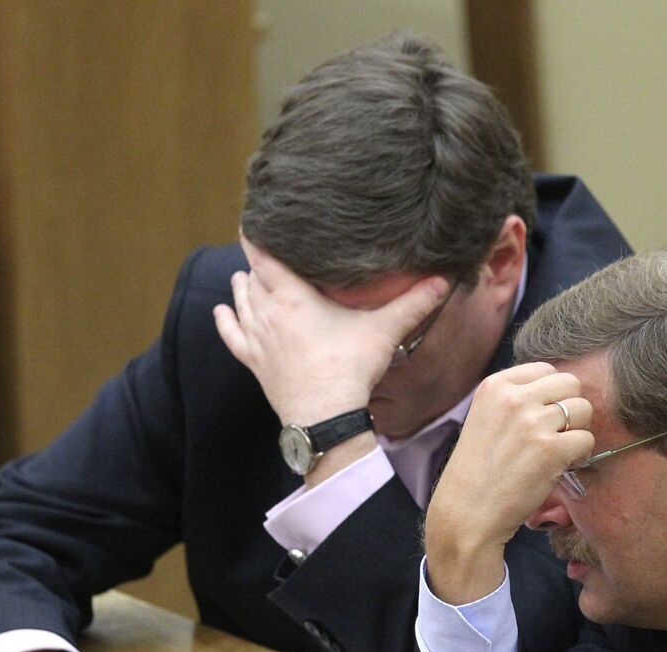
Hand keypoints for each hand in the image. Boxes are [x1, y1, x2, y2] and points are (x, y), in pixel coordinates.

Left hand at [213, 236, 448, 424]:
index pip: (265, 256)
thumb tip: (444, 279)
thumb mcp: (384, 331)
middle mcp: (267, 313)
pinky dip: (225, 320)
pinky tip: (221, 310)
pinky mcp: (255, 363)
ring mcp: (258, 340)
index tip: (257, 219)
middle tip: (265, 248)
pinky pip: (232, 335)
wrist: (325, 417)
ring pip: (241, 302)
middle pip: (252, 276)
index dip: (257, 235)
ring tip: (246, 274)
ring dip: (243, 286)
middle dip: (257, 261)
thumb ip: (413, 303)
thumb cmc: (350, 369)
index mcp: (292, 297)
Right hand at [424, 363, 593, 603]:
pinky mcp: (551, 449)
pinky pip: (587, 439)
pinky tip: (562, 466)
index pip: (546, 370)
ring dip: (578, 430)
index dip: (552, 394)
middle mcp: (514, 398)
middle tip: (556, 434)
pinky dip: (581, 455)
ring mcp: (533, 422)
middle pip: (570, 383)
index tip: (542, 417)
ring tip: (559, 450)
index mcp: (495, 385)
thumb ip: (516, 400)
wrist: (467, 512)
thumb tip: (559, 391)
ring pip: (583, 409)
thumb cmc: (478, 471)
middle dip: (570, 408)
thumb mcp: (486, 418)